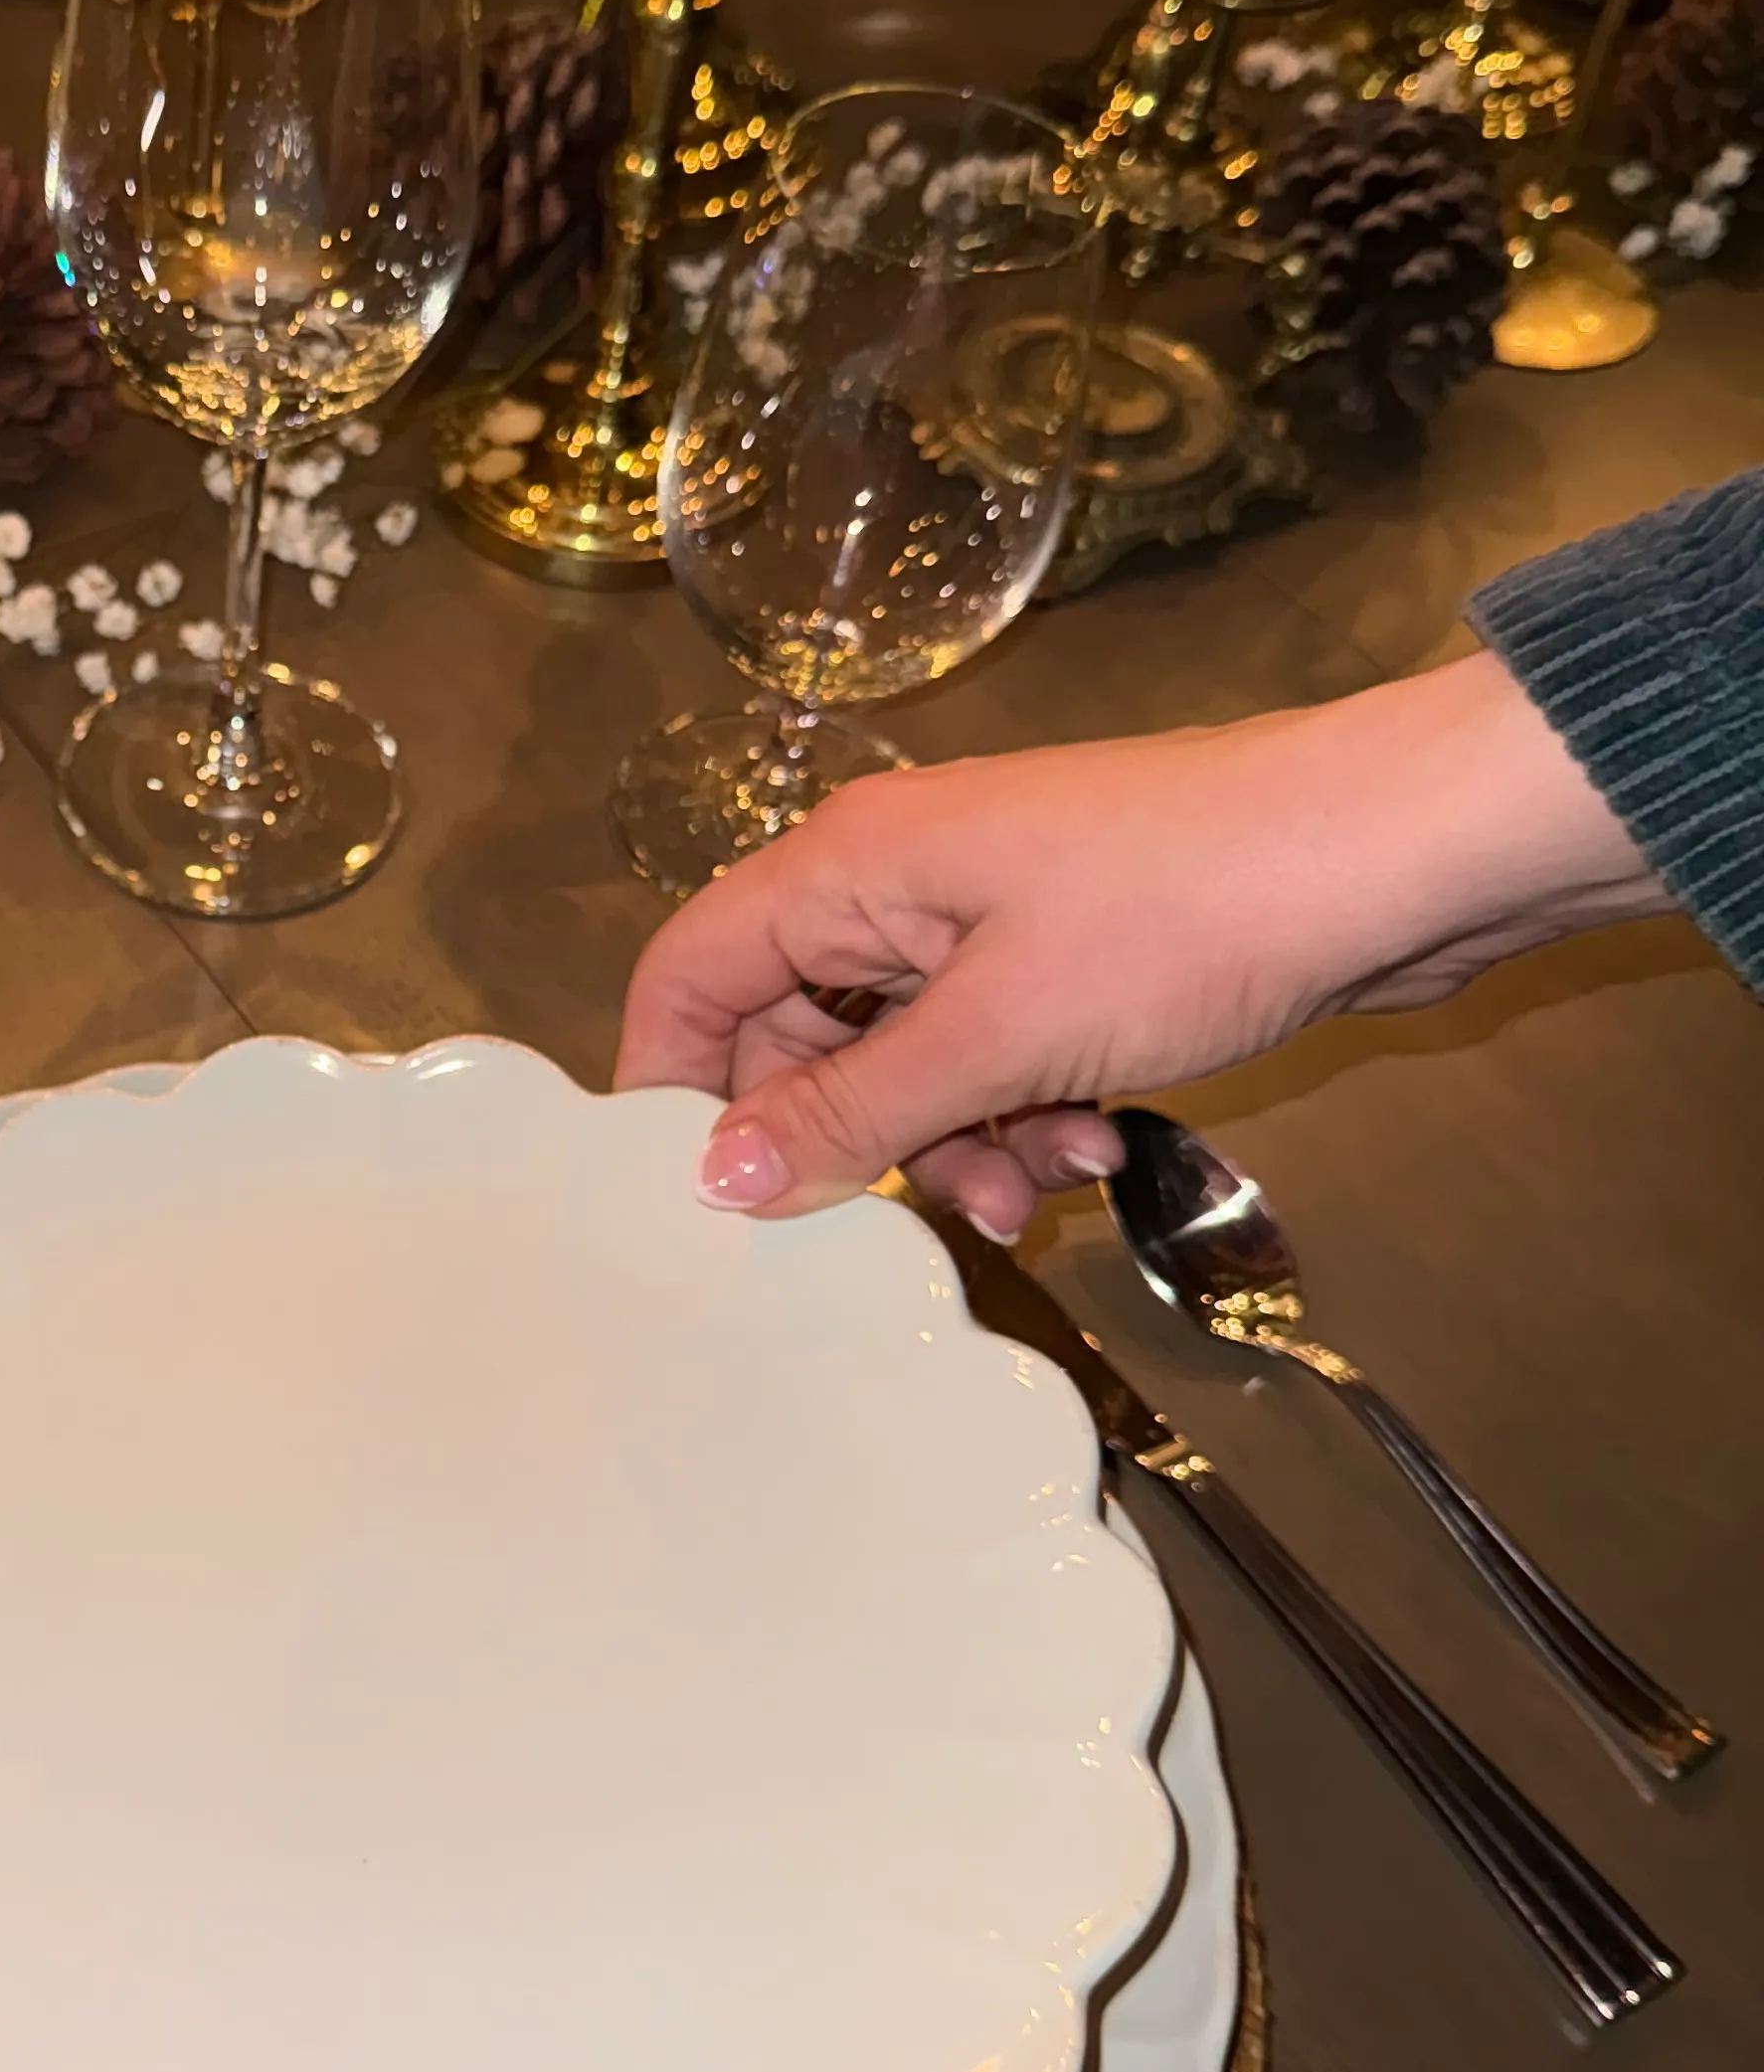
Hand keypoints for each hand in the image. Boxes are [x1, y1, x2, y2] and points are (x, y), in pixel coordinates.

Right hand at [618, 655, 1662, 1239]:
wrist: (1398, 855)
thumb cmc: (1191, 912)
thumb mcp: (1001, 1037)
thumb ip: (850, 1113)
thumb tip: (713, 1178)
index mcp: (850, 866)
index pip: (691, 975)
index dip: (673, 1089)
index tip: (696, 1204)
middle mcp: (899, 882)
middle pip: (799, 1035)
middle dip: (854, 1139)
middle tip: (917, 1216)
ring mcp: (988, 916)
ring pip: (904, 1061)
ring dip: (956, 1142)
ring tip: (1046, 1179)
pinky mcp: (1068, 954)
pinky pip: (993, 1055)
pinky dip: (1024, 1111)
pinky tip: (1097, 1138)